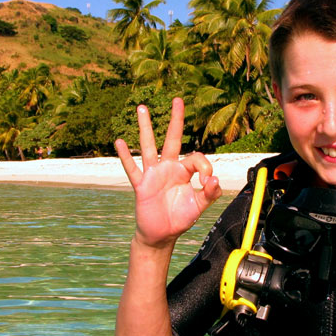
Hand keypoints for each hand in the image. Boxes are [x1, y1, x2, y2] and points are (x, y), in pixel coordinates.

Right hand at [115, 97, 221, 247]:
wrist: (161, 235)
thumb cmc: (180, 219)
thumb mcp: (199, 207)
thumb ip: (209, 194)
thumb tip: (216, 179)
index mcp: (183, 172)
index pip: (195, 158)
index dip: (205, 167)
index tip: (207, 181)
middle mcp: (168, 168)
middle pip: (172, 139)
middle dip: (176, 120)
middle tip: (178, 100)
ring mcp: (153, 175)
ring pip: (148, 146)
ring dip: (145, 127)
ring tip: (142, 108)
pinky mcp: (141, 185)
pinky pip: (132, 169)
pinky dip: (125, 156)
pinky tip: (119, 142)